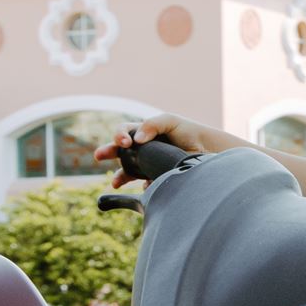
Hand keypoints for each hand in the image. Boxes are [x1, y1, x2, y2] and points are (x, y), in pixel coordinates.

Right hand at [99, 114, 225, 186]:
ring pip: (127, 171)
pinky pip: (144, 183)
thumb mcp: (170, 120)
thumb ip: (152, 124)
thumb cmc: (188, 131)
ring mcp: (147, 163)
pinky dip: (144, 184)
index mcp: (142, 132)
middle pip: (119, 151)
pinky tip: (148, 184)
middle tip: (99, 156)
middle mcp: (142, 148)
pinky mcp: (155, 177)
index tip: (125, 142)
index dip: (119, 135)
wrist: (206, 149)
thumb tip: (137, 140)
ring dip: (119, 177)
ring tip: (115, 183)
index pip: (123, 132)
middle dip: (107, 152)